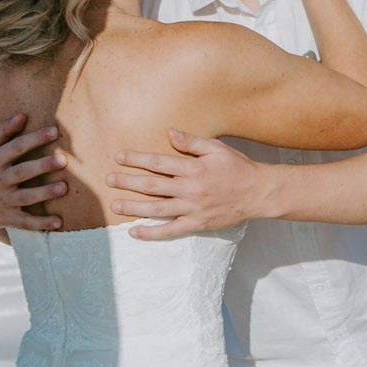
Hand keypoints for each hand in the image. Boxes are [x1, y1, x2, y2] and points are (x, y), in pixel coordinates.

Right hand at [0, 113, 67, 231]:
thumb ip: (1, 132)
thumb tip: (22, 116)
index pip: (14, 147)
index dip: (34, 139)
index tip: (55, 131)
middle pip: (20, 172)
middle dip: (41, 166)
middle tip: (63, 160)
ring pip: (24, 197)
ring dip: (44, 193)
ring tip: (64, 188)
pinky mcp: (5, 219)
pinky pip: (25, 222)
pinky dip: (41, 224)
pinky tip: (58, 222)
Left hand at [109, 132, 272, 238]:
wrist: (258, 193)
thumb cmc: (237, 168)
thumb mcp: (216, 149)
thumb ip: (191, 142)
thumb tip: (169, 134)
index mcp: (193, 168)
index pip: (158, 163)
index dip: (136, 159)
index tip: (119, 157)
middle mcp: (190, 189)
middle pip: (152, 186)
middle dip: (127, 182)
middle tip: (108, 180)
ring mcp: (192, 208)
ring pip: (156, 209)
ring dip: (133, 207)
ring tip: (115, 205)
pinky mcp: (197, 223)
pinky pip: (170, 230)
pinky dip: (152, 233)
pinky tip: (135, 232)